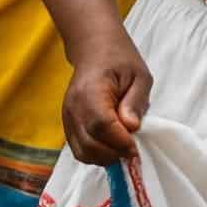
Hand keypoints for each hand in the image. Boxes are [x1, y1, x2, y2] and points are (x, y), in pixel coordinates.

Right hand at [62, 30, 152, 165]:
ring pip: (82, 152)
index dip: (119, 142)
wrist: (95, 49)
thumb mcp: (139, 75)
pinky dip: (96, 155)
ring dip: (105, 157)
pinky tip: (113, 147)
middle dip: (113, 154)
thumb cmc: (120, 59)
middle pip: (89, 144)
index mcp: (91, 91)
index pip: (101, 125)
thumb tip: (131, 128)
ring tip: (125, 149)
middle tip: (134, 153)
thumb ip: (135, 102)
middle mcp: (73, 108)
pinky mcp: (68, 125)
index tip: (136, 149)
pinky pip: (79, 149)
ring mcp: (67, 118)